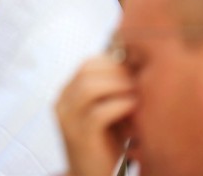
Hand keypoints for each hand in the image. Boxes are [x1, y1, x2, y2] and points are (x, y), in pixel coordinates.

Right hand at [55, 55, 135, 175]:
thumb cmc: (108, 142)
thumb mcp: (107, 108)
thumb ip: (113, 87)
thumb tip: (137, 61)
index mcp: (68, 93)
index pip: (88, 63)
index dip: (114, 61)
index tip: (136, 69)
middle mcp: (62, 103)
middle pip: (87, 70)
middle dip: (118, 71)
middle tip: (140, 79)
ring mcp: (68, 120)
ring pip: (89, 87)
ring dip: (119, 85)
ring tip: (138, 92)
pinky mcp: (80, 138)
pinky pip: (98, 113)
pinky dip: (121, 105)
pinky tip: (135, 108)